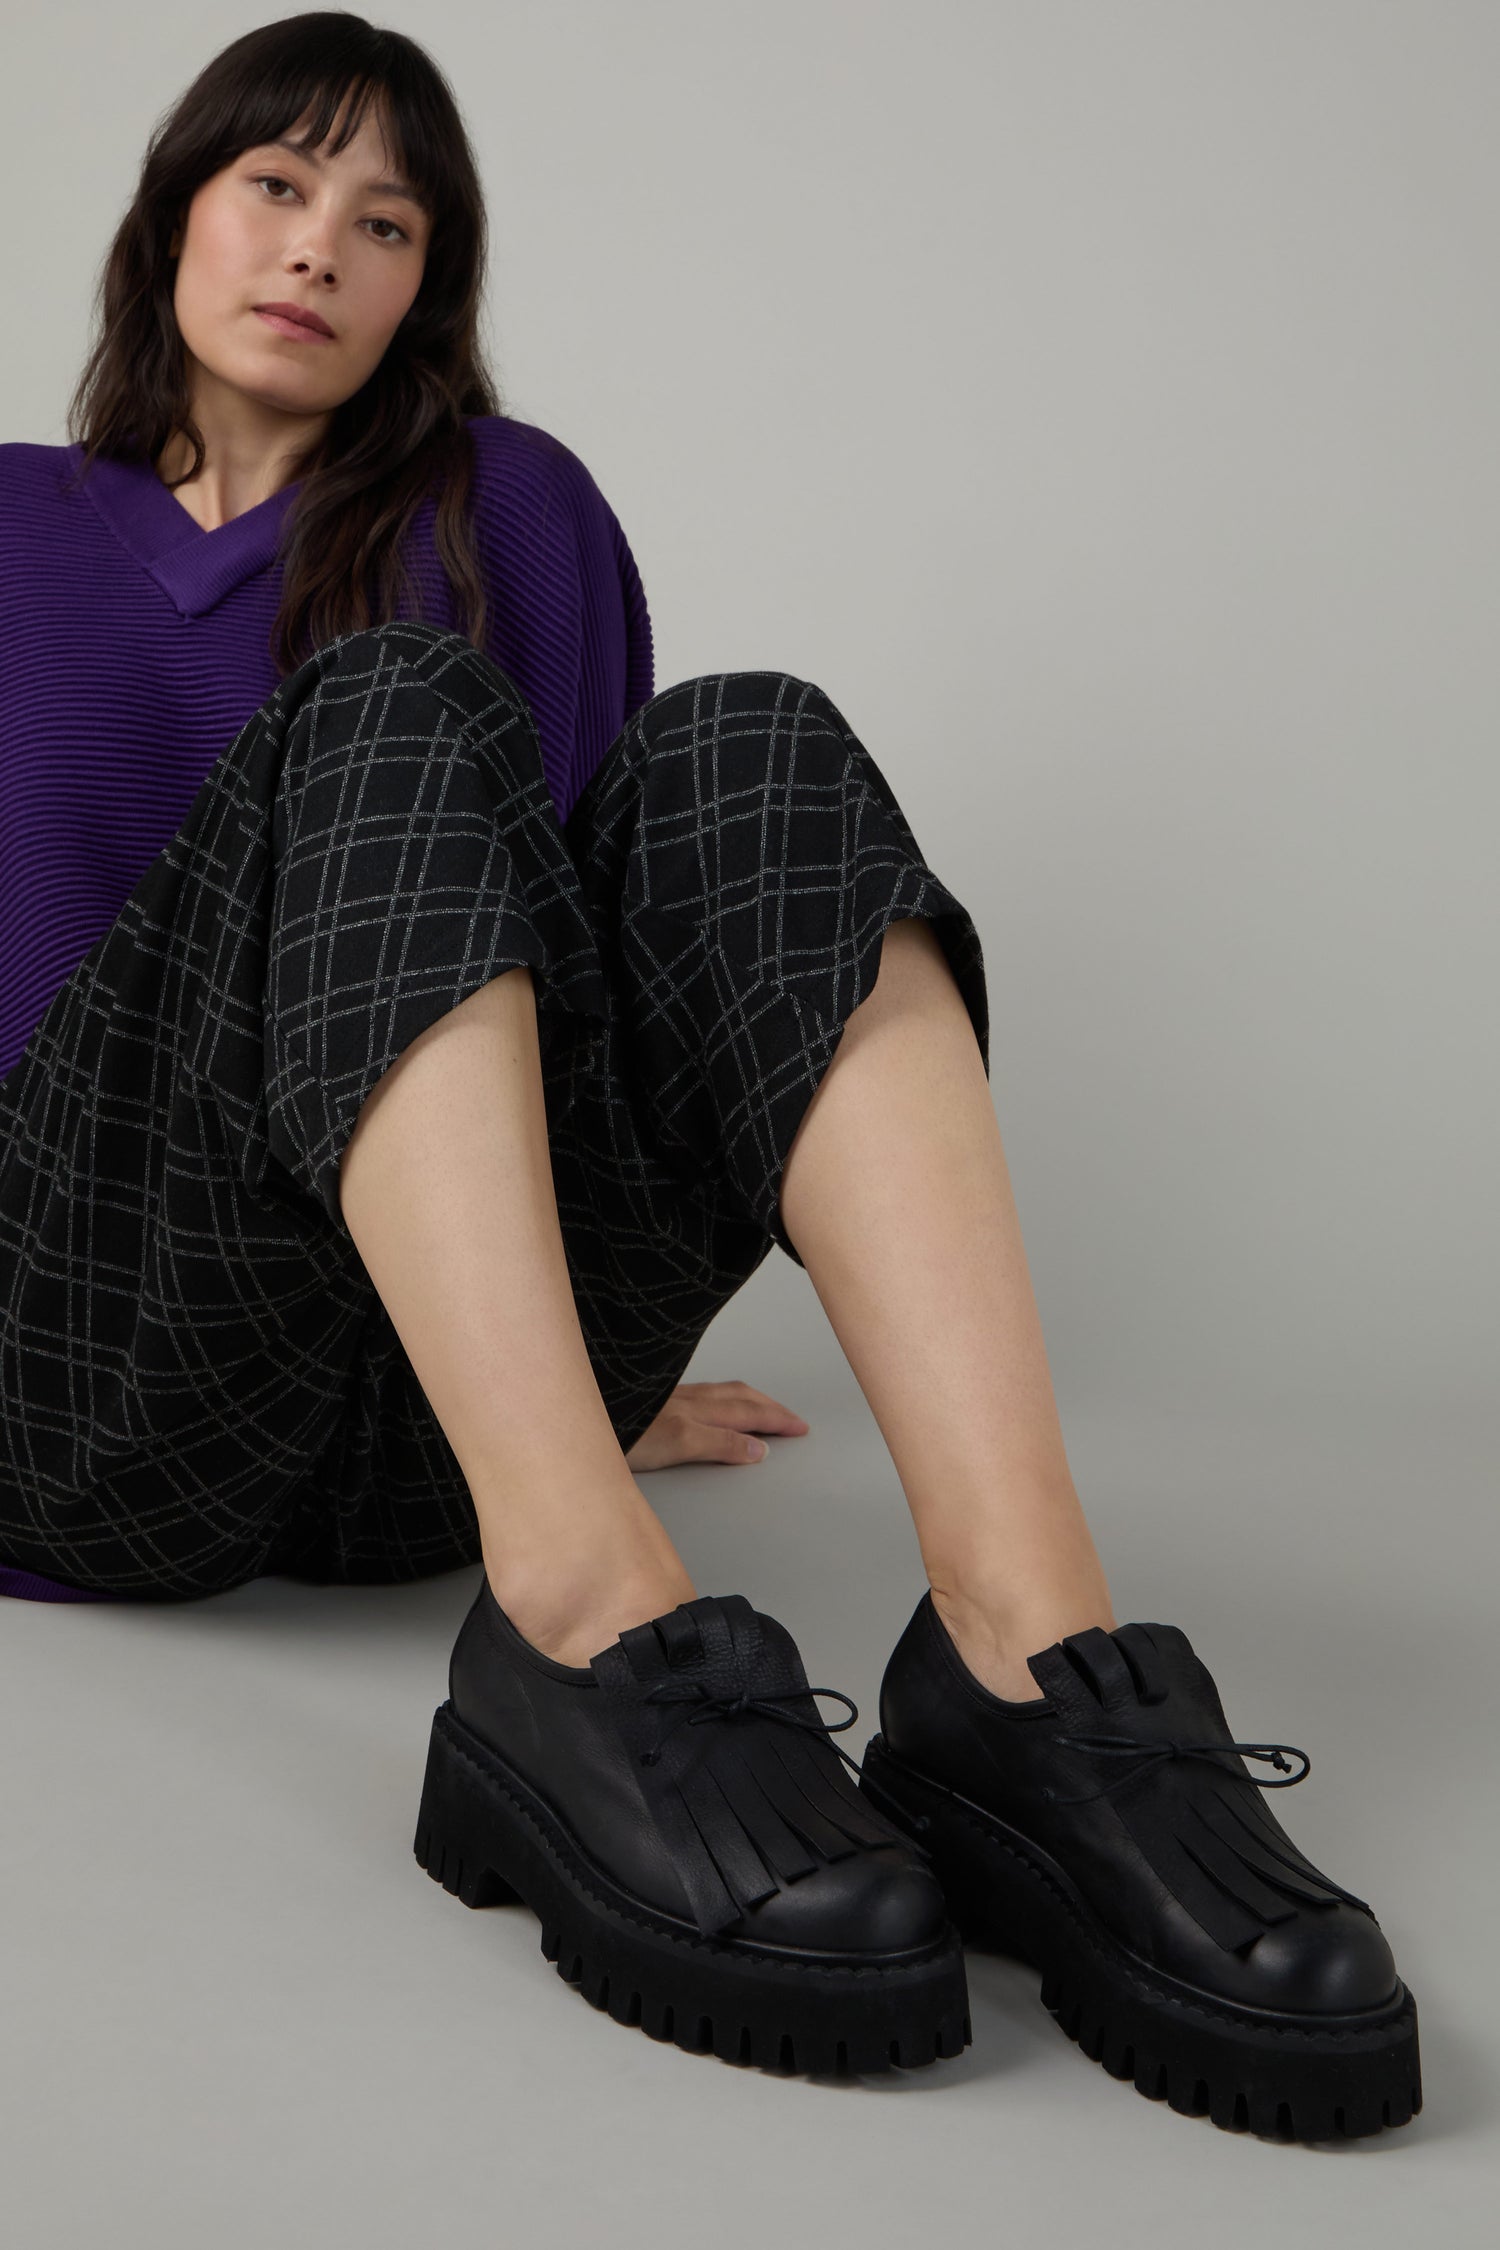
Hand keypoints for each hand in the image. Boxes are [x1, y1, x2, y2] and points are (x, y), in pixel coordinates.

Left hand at [623, 1379, 809, 1472]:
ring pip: (721, 1393)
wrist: (571, 1419)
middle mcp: (684, 1402)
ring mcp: (669, 1398)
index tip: (794, 1431)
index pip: (744, 1419)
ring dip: (749, 1399)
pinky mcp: (653, 1398)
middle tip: (794, 1420)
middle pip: (738, 1401)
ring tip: (765, 1406)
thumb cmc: (614, 1434)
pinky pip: (701, 1393)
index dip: (771, 1425)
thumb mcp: (672, 1445)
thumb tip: (757, 1448)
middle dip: (770, 1409)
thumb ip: (717, 1444)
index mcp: (692, 1416)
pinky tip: (714, 1402)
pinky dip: (722, 1397)